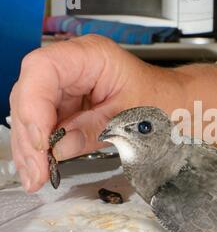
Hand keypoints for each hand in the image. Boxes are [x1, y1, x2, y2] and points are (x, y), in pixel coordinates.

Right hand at [9, 35, 183, 192]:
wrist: (172, 103)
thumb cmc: (161, 99)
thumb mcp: (131, 118)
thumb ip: (92, 131)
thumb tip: (57, 148)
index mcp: (92, 55)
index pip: (43, 69)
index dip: (33, 105)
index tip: (41, 141)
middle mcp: (74, 66)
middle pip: (30, 93)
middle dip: (29, 136)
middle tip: (36, 170)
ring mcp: (68, 85)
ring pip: (31, 112)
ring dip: (30, 148)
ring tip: (36, 176)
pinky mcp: (67, 104)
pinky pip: (44, 124)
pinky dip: (41, 148)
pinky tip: (41, 168)